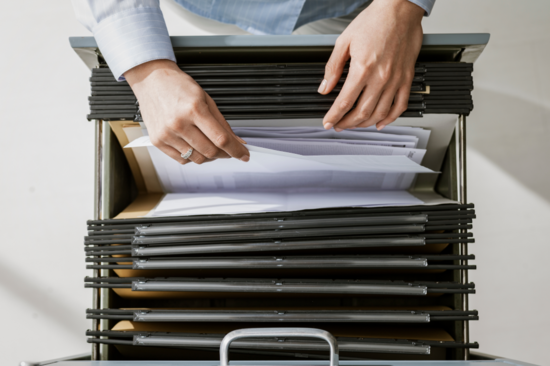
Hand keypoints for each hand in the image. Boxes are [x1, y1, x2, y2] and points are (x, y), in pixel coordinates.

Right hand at [125, 60, 248, 164]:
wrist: (152, 80)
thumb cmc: (178, 86)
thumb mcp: (206, 99)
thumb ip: (222, 123)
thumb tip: (236, 141)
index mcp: (194, 109)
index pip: (221, 139)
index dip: (236, 150)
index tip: (243, 155)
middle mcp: (179, 123)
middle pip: (210, 152)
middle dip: (224, 154)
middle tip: (228, 150)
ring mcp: (167, 134)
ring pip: (197, 159)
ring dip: (208, 156)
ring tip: (209, 145)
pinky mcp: (158, 141)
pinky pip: (181, 160)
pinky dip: (192, 157)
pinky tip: (194, 146)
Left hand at [318, 0, 423, 130]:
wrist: (399, 9)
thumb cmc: (374, 21)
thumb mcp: (344, 41)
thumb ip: (333, 67)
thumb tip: (325, 87)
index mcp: (363, 68)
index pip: (345, 101)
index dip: (334, 116)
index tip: (328, 122)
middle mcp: (381, 77)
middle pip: (362, 111)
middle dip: (347, 123)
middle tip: (339, 125)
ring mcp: (396, 79)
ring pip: (380, 112)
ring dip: (365, 123)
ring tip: (355, 124)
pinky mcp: (407, 78)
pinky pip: (400, 105)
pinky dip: (390, 118)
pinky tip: (380, 123)